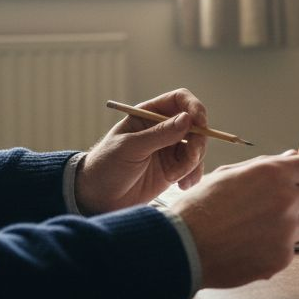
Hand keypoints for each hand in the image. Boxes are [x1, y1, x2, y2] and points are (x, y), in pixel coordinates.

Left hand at [75, 89, 208, 213]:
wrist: (98, 198)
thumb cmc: (107, 166)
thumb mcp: (131, 148)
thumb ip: (160, 134)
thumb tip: (188, 118)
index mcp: (148, 115)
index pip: (179, 100)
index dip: (193, 108)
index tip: (200, 123)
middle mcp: (162, 129)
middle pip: (194, 124)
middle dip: (198, 140)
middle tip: (192, 157)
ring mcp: (169, 149)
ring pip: (197, 146)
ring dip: (195, 161)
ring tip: (180, 178)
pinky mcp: (173, 169)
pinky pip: (193, 166)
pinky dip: (194, 175)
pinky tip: (183, 186)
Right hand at [171, 153, 298, 287]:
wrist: (182, 246)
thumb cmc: (200, 207)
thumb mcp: (229, 175)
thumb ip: (265, 166)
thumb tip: (292, 156)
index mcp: (273, 174)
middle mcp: (285, 200)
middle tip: (282, 205)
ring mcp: (286, 231)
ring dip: (294, 225)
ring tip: (262, 228)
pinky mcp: (282, 257)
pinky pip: (291, 249)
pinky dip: (276, 248)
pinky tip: (251, 246)